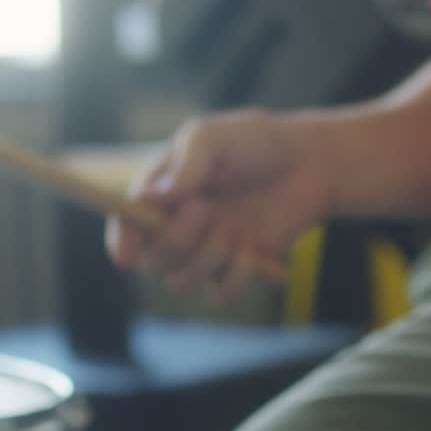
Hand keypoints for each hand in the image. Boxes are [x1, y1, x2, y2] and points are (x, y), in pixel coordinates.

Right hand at [105, 109, 332, 299]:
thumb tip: (151, 199)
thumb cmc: (255, 142)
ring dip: (205, 259)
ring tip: (233, 230)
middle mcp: (176, 227)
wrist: (308, 162)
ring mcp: (205, 251)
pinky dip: (237, 275)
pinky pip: (222, 293)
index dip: (122, 242)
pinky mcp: (235, 269)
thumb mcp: (214, 137)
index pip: (126, 227)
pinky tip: (253, 249)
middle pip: (152, 261)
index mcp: (160, 193)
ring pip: (182, 282)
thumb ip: (184, 166)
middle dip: (174, 241)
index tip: (129, 252)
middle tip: (205, 209)